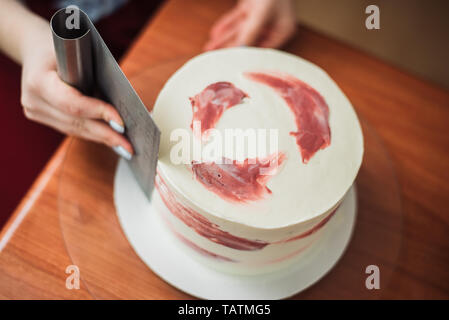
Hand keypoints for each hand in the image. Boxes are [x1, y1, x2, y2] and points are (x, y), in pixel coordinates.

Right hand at [20, 25, 132, 158]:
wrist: (35, 49)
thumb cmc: (64, 48)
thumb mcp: (79, 53)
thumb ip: (96, 77)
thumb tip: (124, 104)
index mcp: (39, 81)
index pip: (73, 104)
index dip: (99, 114)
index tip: (122, 123)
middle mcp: (33, 100)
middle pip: (76, 122)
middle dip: (106, 134)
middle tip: (129, 146)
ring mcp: (35, 112)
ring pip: (75, 130)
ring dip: (101, 138)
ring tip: (124, 146)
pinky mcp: (41, 117)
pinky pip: (71, 129)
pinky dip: (92, 134)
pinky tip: (110, 139)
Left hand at [204, 0, 295, 50]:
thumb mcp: (261, 14)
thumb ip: (251, 33)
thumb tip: (240, 50)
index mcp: (283, 30)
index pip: (261, 48)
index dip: (245, 55)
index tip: (231, 62)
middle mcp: (272, 25)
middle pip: (248, 40)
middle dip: (230, 48)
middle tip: (215, 57)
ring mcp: (261, 16)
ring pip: (240, 31)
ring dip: (224, 38)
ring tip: (210, 48)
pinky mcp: (251, 8)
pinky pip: (237, 20)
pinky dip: (226, 25)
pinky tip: (215, 34)